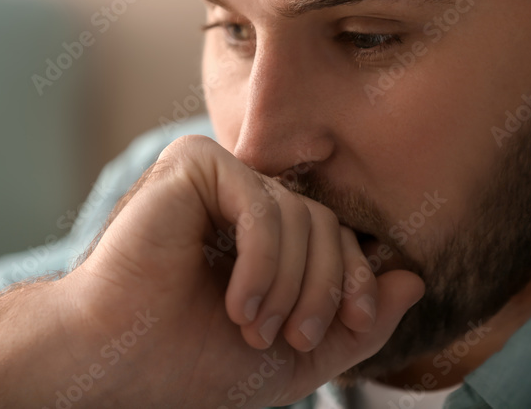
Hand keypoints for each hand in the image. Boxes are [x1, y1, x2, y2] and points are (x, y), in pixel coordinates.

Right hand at [57, 134, 424, 407]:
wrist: (116, 365)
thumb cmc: (192, 362)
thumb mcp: (296, 356)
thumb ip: (356, 324)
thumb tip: (414, 279)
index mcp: (264, 235)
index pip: (336, 238)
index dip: (354, 279)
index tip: (348, 326)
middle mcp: (243, 197)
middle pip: (326, 224)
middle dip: (323, 288)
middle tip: (296, 339)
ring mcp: (219, 177)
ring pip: (299, 216)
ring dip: (289, 285)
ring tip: (255, 329)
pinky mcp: (193, 165)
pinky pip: (261, 204)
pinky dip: (262, 261)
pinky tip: (237, 304)